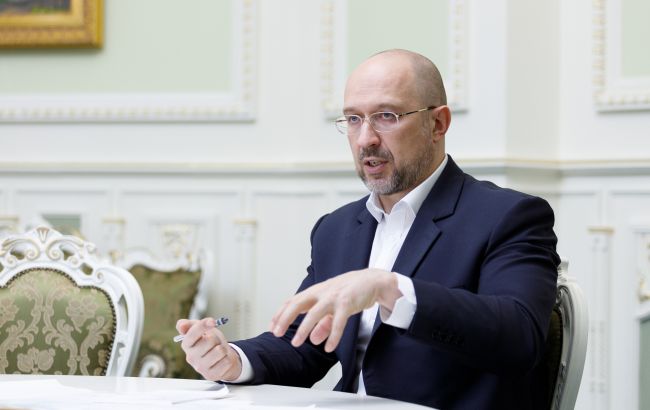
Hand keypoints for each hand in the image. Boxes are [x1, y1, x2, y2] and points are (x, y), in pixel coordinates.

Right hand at [176, 317, 241, 380]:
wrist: (221, 357)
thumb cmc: (210, 341)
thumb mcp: (202, 329)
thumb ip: (190, 325)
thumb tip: (181, 325)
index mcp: (186, 344)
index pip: (191, 334)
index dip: (202, 326)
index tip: (212, 321)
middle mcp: (191, 357)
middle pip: (210, 340)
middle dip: (216, 338)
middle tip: (214, 342)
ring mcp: (200, 368)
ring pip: (220, 351)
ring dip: (223, 349)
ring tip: (218, 351)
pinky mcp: (211, 375)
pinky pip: (226, 361)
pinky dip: (227, 359)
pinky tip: (221, 360)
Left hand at [269, 268, 399, 352]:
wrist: (373, 281)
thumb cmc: (350, 292)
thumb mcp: (333, 307)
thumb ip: (323, 324)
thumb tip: (314, 339)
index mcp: (315, 292)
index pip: (292, 301)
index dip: (280, 313)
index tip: (272, 327)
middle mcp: (322, 293)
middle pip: (298, 303)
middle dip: (284, 318)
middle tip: (276, 333)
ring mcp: (334, 297)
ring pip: (315, 313)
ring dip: (304, 328)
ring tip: (297, 343)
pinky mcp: (348, 303)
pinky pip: (338, 322)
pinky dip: (333, 335)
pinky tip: (328, 347)